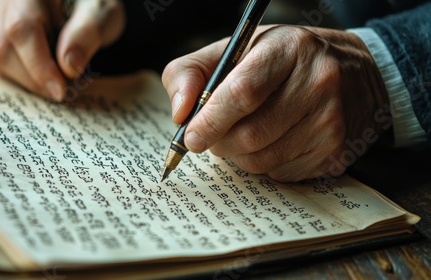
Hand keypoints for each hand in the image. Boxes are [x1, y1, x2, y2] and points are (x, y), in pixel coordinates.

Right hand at [0, 0, 124, 100]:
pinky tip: (46, 73)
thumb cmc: (93, 6)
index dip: (39, 65)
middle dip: (36, 78)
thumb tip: (69, 67)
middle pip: (3, 47)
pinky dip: (23, 75)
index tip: (59, 90)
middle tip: (67, 87)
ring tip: (59, 78)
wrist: (84, 5)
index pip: (22, 29)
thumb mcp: (102, 13)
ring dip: (29, 79)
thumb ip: (87, 33)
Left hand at [162, 25, 389, 181]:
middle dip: (220, 142)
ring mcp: (332, 122)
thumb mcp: (237, 50)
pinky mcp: (337, 153)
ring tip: (246, 133)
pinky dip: (265, 164)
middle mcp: (319, 84)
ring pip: (261, 160)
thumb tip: (178, 113)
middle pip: (250, 134)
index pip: (243, 92)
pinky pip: (280, 174)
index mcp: (290, 49)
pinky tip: (275, 141)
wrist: (357, 74)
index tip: (190, 136)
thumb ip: (192, 71)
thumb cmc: (284, 61)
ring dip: (240, 155)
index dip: (211, 119)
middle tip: (214, 134)